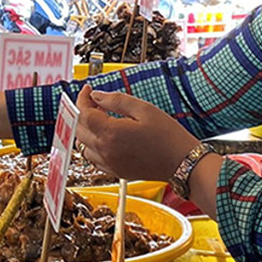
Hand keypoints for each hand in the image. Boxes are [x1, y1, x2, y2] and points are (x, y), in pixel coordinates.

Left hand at [75, 86, 198, 181]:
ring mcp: (109, 164)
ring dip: (86, 130)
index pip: (83, 113)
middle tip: (94, 101)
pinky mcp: (115, 171)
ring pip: (82, 145)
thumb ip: (116, 100)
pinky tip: (105, 137)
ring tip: (102, 119)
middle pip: (78, 129)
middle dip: (82, 112)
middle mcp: (106, 151)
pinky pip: (93, 159)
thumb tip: (96, 95)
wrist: (183, 162)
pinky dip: (92, 146)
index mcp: (111, 133)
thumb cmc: (168, 137)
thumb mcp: (144, 109)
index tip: (87, 90)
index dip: (82, 98)